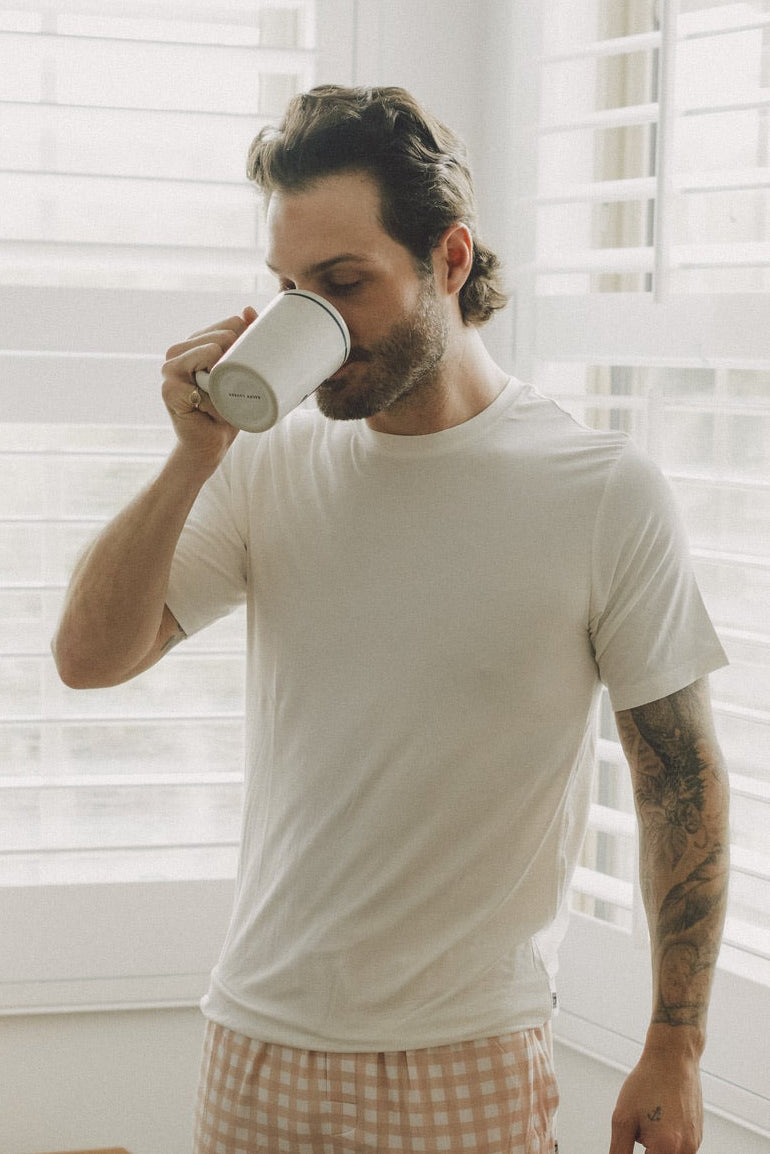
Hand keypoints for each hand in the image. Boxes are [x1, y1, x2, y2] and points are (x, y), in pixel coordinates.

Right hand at [162, 306, 257, 470]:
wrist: (211, 445)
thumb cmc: (227, 410)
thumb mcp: (242, 375)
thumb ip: (246, 342)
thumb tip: (248, 309)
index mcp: (194, 344)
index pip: (224, 326)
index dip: (243, 338)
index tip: (251, 359)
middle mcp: (177, 352)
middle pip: (217, 337)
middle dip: (234, 357)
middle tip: (237, 386)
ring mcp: (169, 370)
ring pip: (208, 353)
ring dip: (224, 377)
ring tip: (223, 396)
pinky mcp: (168, 391)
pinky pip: (198, 384)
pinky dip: (211, 399)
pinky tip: (210, 408)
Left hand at [609, 1044, 702, 1152]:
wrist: (674, 1057)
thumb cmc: (649, 1081)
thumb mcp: (622, 1117)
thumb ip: (619, 1150)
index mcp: (667, 1148)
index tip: (634, 1136)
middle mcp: (686, 1150)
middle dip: (647, 1149)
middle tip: (640, 1125)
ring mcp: (695, 1143)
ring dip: (656, 1146)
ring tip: (649, 1116)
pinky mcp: (698, 1135)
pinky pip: (679, 1147)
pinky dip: (666, 1138)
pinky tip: (659, 1114)